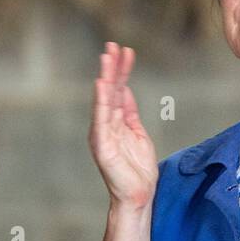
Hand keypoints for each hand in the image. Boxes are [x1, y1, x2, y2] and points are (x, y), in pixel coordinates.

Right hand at [90, 42, 157, 209]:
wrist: (138, 195)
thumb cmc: (138, 168)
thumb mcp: (137, 133)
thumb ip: (129, 112)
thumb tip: (124, 89)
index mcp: (115, 121)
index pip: (118, 90)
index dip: (122, 70)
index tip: (126, 50)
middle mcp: (105, 124)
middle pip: (109, 91)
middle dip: (112, 67)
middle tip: (113, 45)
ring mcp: (102, 133)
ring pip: (104, 100)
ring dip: (106, 77)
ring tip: (107, 57)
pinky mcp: (101, 144)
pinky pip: (101, 118)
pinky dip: (101, 101)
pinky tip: (102, 84)